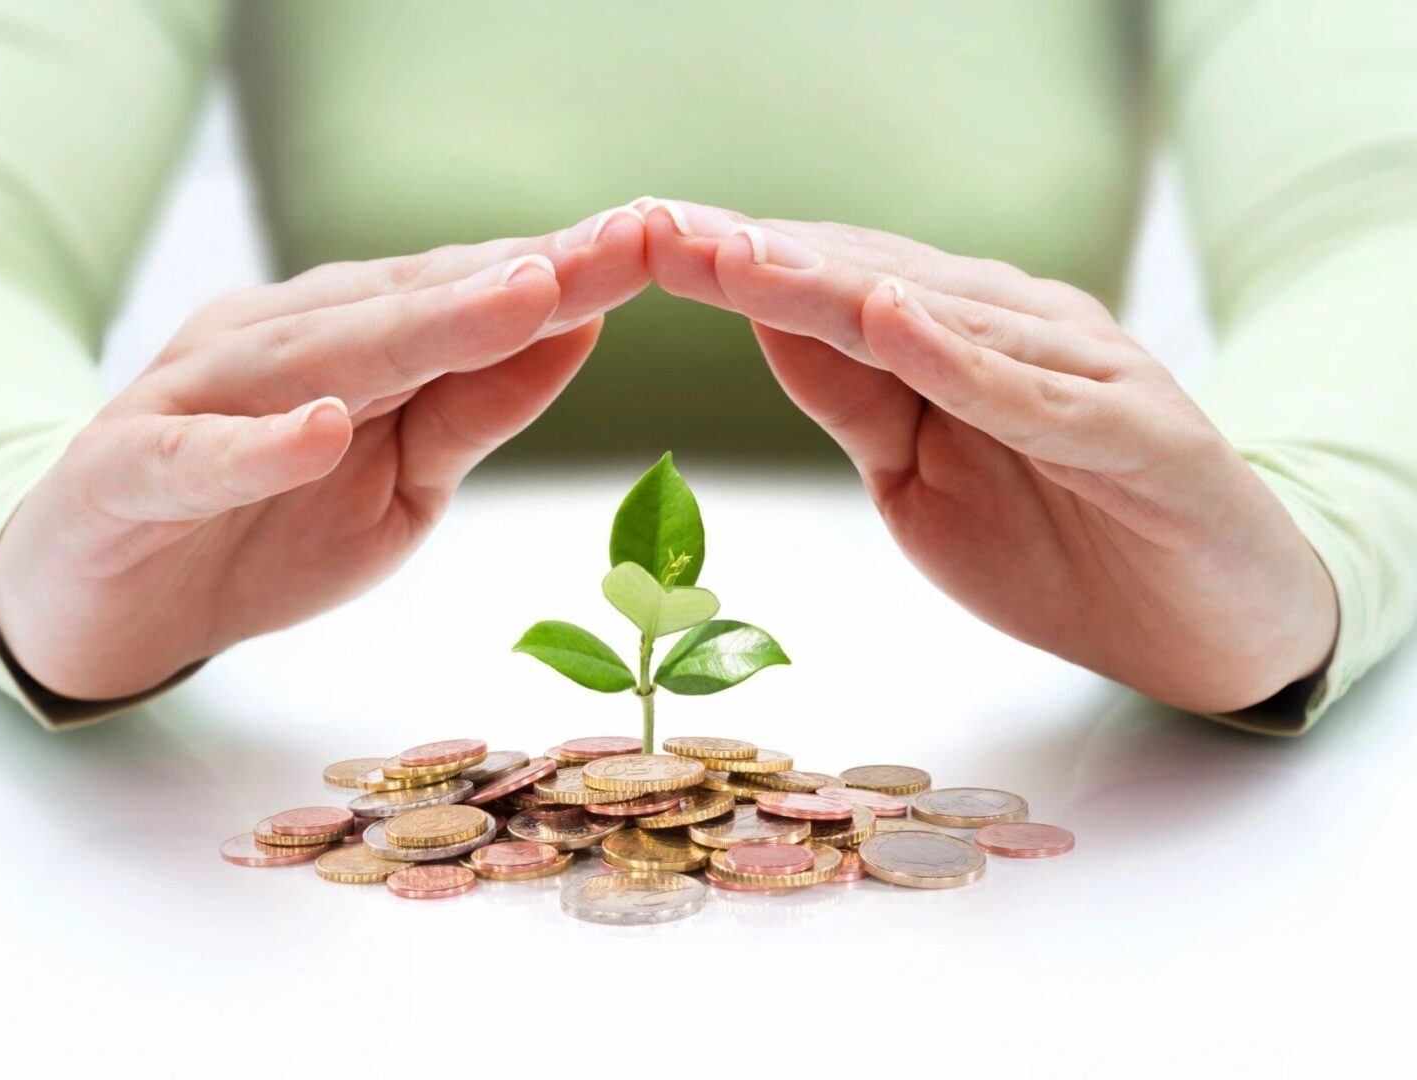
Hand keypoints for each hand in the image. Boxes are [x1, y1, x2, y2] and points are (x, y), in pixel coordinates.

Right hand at [0, 207, 648, 699]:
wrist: (103, 596)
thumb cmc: (264, 526)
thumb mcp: (402, 481)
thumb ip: (474, 409)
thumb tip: (578, 330)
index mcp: (348, 338)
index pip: (467, 294)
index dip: (565, 270)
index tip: (660, 242)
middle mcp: (277, 342)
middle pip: (411, 305)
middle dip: (523, 277)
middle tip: (624, 243)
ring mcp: (197, 397)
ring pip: (317, 355)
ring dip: (421, 327)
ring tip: (519, 297)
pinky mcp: (127, 467)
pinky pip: (196, 455)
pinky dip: (257, 445)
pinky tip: (320, 425)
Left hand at [640, 198, 1335, 713]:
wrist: (1208, 622)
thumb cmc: (1060, 543)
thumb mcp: (919, 477)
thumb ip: (855, 401)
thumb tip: (765, 325)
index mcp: (958, 337)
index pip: (830, 287)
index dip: (737, 266)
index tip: (641, 242)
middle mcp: (1017, 328)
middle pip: (870, 281)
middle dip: (759, 258)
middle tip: (659, 228)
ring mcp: (1081, 371)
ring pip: (942, 318)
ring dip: (834, 287)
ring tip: (741, 258)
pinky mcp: (1138, 431)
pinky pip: (1035, 394)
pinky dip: (963, 359)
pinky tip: (893, 320)